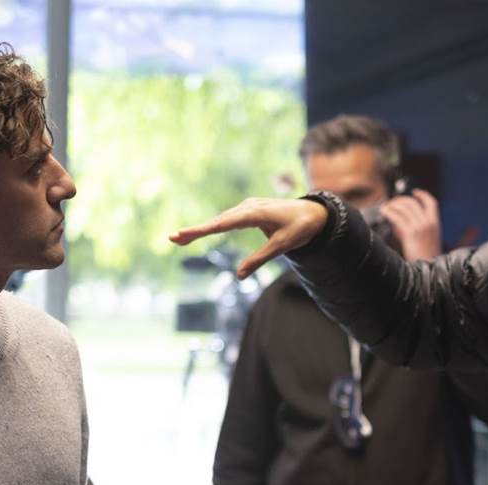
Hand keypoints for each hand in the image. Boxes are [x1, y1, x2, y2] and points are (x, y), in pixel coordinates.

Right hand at [169, 198, 328, 277]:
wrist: (315, 212)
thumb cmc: (300, 228)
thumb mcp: (282, 246)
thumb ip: (259, 260)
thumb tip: (239, 276)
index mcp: (254, 213)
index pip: (222, 224)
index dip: (202, 230)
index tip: (184, 234)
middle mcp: (248, 206)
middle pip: (217, 221)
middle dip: (195, 230)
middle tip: (172, 238)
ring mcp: (248, 206)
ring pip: (221, 219)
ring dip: (202, 229)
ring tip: (181, 238)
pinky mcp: (250, 209)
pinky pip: (228, 218)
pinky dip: (214, 226)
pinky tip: (201, 232)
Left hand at [381, 189, 441, 260]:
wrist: (427, 273)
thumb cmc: (424, 260)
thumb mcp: (425, 241)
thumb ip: (413, 229)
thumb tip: (396, 222)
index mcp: (435, 224)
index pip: (431, 203)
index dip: (422, 195)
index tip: (414, 192)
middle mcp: (428, 223)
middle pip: (413, 202)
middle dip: (400, 200)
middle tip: (391, 204)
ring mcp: (420, 227)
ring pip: (404, 207)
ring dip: (392, 205)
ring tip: (385, 209)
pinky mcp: (410, 233)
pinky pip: (397, 217)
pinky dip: (388, 212)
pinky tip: (383, 213)